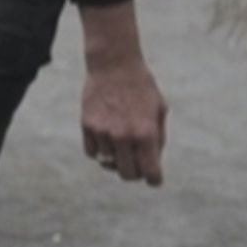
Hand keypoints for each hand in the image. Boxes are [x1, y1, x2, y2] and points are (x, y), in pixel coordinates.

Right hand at [79, 58, 168, 185]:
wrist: (114, 66)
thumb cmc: (141, 88)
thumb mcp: (159, 111)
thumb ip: (156, 139)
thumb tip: (149, 163)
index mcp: (146, 133)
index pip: (151, 172)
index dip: (154, 179)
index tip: (154, 180)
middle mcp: (124, 136)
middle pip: (128, 174)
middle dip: (134, 173)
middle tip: (136, 165)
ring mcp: (103, 133)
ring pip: (108, 163)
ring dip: (115, 157)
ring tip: (120, 141)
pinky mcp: (87, 127)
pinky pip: (93, 153)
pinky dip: (100, 150)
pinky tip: (106, 137)